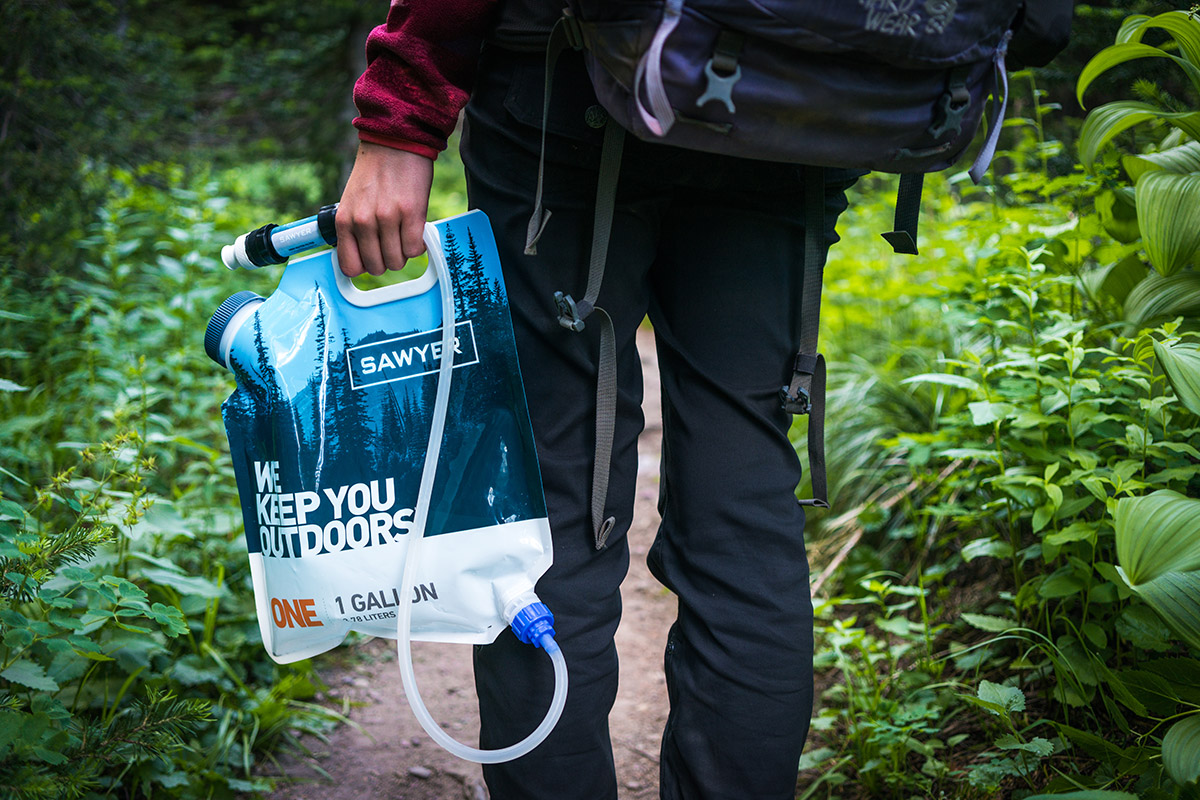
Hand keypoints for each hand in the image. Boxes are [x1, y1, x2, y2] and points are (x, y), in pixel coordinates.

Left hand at [335, 141, 434, 276]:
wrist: (395, 141)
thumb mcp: (353, 200)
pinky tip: (416, 232)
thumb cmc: (375, 171)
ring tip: (404, 236)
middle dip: (386, 260)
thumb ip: (355, 227)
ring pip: (397, 261)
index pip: (350, 266)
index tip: (371, 260)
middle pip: (377, 267)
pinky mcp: (412, 214)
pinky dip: (418, 246)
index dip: (364, 267)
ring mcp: (388, 219)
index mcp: (345, 220)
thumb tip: (363, 255)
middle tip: (392, 244)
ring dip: (403, 254)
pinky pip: (415, 249)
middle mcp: (364, 222)